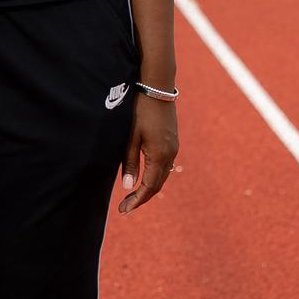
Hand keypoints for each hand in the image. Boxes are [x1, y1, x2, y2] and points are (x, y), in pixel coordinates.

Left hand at [118, 95, 177, 214]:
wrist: (157, 88)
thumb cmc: (140, 110)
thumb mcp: (130, 136)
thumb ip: (129, 162)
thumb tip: (128, 187)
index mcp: (160, 155)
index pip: (149, 187)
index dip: (137, 200)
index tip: (124, 210)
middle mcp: (170, 154)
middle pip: (157, 184)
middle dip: (142, 198)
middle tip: (126, 208)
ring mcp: (173, 147)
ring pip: (162, 176)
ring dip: (148, 188)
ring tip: (133, 196)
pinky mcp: (172, 141)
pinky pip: (165, 166)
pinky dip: (154, 176)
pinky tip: (144, 178)